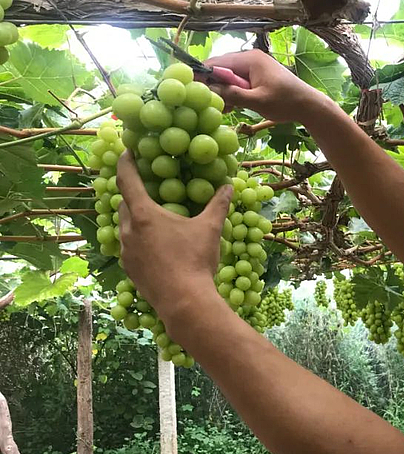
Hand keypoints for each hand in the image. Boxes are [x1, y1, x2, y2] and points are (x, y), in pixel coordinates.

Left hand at [116, 151, 231, 322]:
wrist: (183, 301)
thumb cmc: (195, 260)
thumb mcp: (210, 229)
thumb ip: (218, 205)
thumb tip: (228, 186)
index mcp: (144, 215)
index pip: (127, 180)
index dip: (126, 163)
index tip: (127, 152)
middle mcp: (129, 230)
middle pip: (124, 204)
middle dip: (133, 195)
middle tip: (148, 190)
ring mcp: (126, 251)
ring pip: (125, 227)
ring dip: (135, 219)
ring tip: (153, 220)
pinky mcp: (129, 269)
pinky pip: (129, 247)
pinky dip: (138, 240)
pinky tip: (156, 247)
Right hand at [203, 50, 328, 123]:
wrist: (308, 105)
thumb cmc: (286, 102)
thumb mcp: (257, 101)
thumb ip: (233, 94)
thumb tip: (209, 90)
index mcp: (249, 59)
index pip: (217, 62)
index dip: (202, 74)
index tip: (190, 88)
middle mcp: (249, 58)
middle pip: (221, 69)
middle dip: (212, 85)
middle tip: (205, 102)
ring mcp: (253, 66)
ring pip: (228, 77)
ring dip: (223, 91)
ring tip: (221, 108)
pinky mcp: (257, 76)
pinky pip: (238, 81)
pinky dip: (233, 92)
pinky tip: (230, 106)